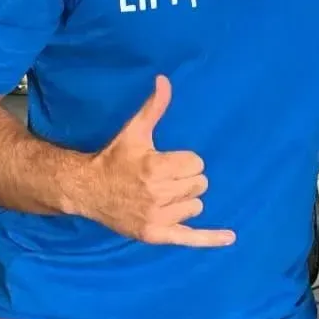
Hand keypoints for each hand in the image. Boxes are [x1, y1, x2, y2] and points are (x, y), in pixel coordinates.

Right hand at [78, 76, 235, 248]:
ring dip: (185, 201)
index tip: (165, 162)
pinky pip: (191, 238)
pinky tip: (230, 237)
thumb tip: (165, 80)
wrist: (88, 190)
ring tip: (162, 196)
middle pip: (200, 185)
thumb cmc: (114, 159)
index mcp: (155, 168)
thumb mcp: (134, 132)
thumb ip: (154, 108)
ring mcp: (157, 217)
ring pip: (196, 206)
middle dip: (185, 180)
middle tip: (163, 179)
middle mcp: (158, 194)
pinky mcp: (156, 234)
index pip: (197, 164)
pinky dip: (210, 239)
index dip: (184, 161)